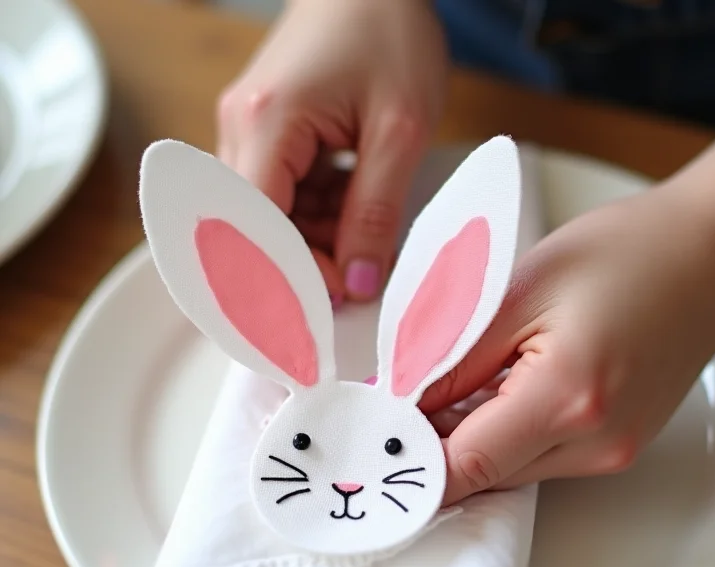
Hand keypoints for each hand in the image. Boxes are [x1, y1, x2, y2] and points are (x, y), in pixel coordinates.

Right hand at [216, 0, 446, 301]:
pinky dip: (317, 215)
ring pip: (269, 218)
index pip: (254, 231)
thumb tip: (358, 283)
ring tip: (368, 237)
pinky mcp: (265, 131)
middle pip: (255, 231)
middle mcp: (240, 129)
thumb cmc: (389, 32)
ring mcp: (248, 129)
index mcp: (266, 124)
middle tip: (356, 284)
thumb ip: (375, 213)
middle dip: (302, 264)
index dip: (284, 281)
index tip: (325, 313)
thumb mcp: (399, 130)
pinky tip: (354, 209)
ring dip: (315, 241)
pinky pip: (281, 195)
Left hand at [421, 182, 714, 503]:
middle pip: (482, 475)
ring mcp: (611, 452)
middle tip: (398, 404)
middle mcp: (595, 443)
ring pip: (507, 471)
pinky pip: (538, 457)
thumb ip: (452, 356)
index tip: (372, 443)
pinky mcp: (616, 446)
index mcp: (567, 399)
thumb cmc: (624, 254)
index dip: (409, 462)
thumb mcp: (518, 291)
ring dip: (467, 440)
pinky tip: (493, 393)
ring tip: (450, 387)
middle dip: (431, 446)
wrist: (707, 255)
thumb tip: (400, 401)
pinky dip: (503, 435)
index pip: (463, 467)